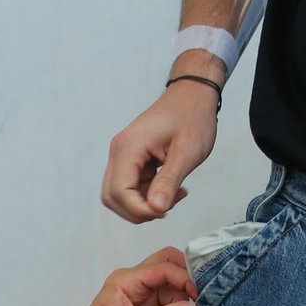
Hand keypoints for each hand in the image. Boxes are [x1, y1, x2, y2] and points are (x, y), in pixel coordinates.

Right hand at [101, 82, 218, 222]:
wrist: (193, 94)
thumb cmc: (192, 116)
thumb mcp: (186, 153)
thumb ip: (168, 182)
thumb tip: (156, 209)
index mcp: (128, 148)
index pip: (119, 192)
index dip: (140, 209)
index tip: (165, 209)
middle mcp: (119, 152)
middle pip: (112, 198)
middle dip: (138, 211)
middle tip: (166, 206)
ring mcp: (122, 156)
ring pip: (119, 196)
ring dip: (143, 205)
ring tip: (171, 195)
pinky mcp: (130, 161)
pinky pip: (130, 188)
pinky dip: (147, 196)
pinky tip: (169, 189)